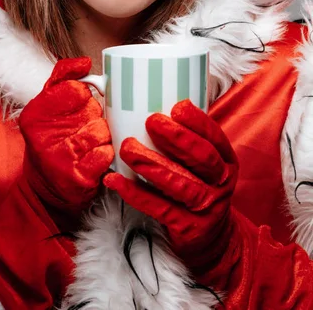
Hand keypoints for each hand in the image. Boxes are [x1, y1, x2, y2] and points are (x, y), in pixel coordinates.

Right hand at [19, 56, 113, 213]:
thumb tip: (85, 61)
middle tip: (85, 127)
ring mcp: (60, 158)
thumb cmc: (52, 139)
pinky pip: (107, 153)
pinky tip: (95, 158)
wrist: (46, 189)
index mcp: (36, 113)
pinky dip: (106, 154)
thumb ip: (63, 77)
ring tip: (91, 144)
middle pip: (93, 109)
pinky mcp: (78, 178)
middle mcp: (43, 135)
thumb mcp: (47, 104)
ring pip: (102, 131)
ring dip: (103, 136)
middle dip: (95, 117)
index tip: (82, 104)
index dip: (85, 96)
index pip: (76, 89)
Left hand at [103, 99, 237, 270]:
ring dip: (152, 164)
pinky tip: (116, 180)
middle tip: (151, 121)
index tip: (177, 107)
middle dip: (176, 138)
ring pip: (179, 184)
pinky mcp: (188, 228)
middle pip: (201, 158)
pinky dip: (135, 193)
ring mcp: (207, 207)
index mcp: (226, 161)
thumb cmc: (199, 188)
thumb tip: (152, 103)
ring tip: (128, 148)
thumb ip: (188, 140)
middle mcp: (221, 183)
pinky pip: (159, 208)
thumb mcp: (204, 165)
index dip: (198, 122)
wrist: (212, 239)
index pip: (215, 138)